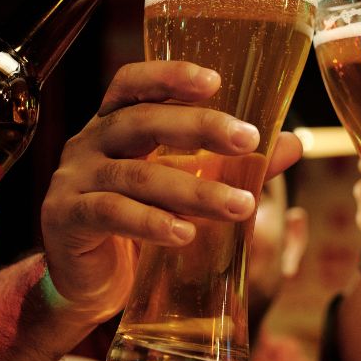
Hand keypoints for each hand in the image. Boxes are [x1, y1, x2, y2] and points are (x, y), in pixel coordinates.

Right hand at [41, 61, 300, 321]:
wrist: (86, 284)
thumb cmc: (136, 227)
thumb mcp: (184, 191)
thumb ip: (233, 166)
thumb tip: (294, 144)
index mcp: (115, 124)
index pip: (133, 83)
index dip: (170, 76)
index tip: (216, 81)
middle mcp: (90, 143)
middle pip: (142, 121)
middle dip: (199, 127)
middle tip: (249, 141)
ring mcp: (74, 180)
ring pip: (136, 176)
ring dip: (193, 191)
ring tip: (239, 206)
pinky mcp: (66, 218)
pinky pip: (111, 213)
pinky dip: (151, 223)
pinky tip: (184, 234)